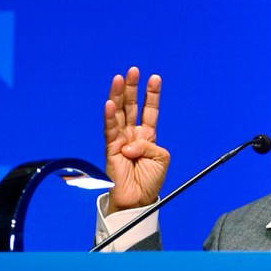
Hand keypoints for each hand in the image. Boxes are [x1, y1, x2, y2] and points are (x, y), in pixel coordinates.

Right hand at [104, 67, 169, 214]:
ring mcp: (121, 140)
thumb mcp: (161, 159)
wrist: (138, 200)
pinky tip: (110, 103)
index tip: (155, 78)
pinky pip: (109, 130)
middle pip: (131, 106)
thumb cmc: (150, 181)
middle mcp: (133, 134)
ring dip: (118, 95)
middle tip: (134, 70)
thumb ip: (150, 146)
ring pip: (118, 113)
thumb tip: (129, 144)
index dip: (152, 94)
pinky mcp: (111, 149)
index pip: (149, 110)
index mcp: (147, 136)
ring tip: (120, 78)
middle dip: (133, 88)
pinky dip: (109, 117)